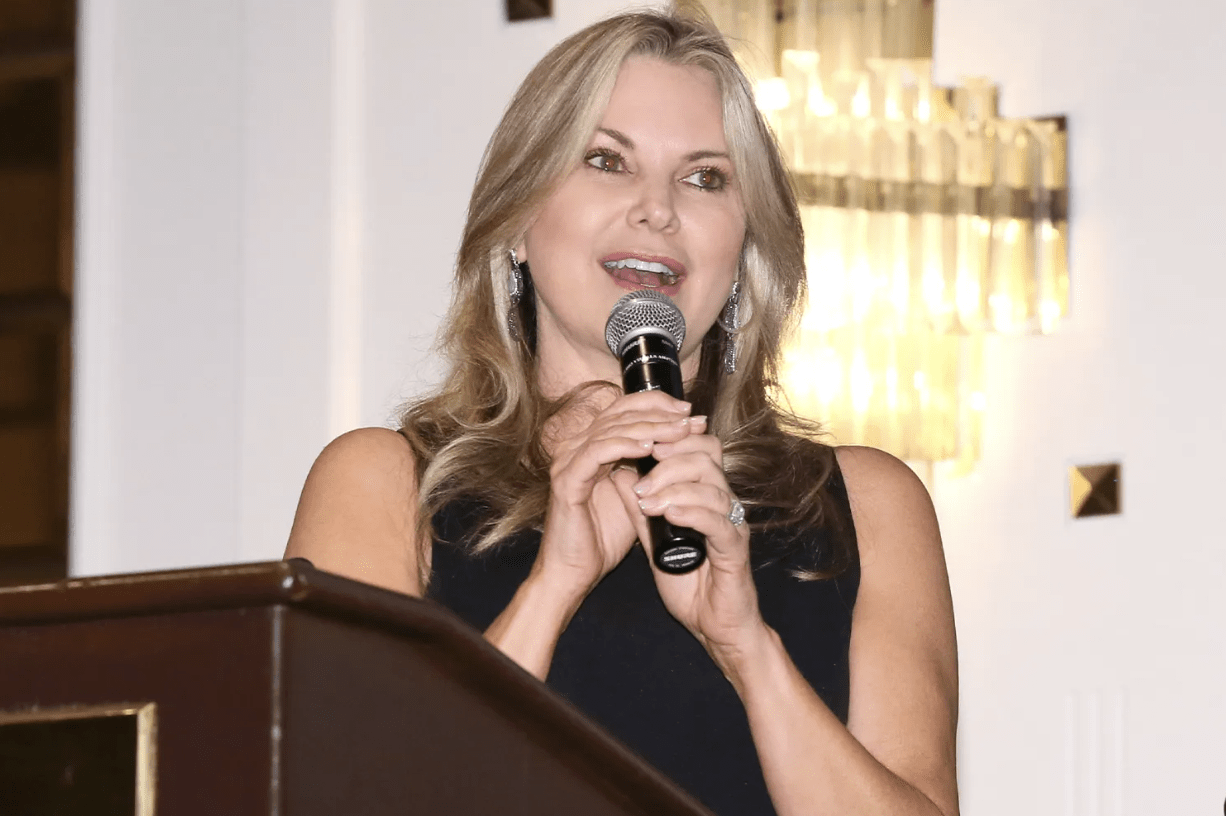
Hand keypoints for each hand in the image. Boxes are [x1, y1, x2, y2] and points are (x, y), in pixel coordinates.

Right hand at [535, 390, 702, 601]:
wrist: (574, 572)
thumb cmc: (602, 537)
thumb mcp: (635, 495)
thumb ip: (649, 468)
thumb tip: (682, 446)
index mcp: (590, 445)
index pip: (624, 408)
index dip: (657, 404)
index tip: (690, 413)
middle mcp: (575, 446)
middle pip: (620, 412)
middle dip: (660, 413)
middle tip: (691, 418)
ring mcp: (568, 461)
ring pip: (612, 429)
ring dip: (650, 427)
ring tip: (679, 431)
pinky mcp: (567, 480)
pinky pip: (597, 452)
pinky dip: (624, 446)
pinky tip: (649, 447)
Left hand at [630, 424, 769, 664]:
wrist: (715, 627)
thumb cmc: (689, 584)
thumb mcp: (655, 541)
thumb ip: (640, 509)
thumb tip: (619, 474)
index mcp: (708, 496)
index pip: (701, 448)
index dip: (673, 441)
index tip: (641, 450)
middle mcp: (725, 505)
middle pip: (707, 458)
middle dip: (668, 463)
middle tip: (640, 484)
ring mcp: (733, 525)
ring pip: (712, 487)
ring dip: (674, 489)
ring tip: (647, 502)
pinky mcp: (736, 550)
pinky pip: (719, 523)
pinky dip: (692, 513)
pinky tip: (670, 514)